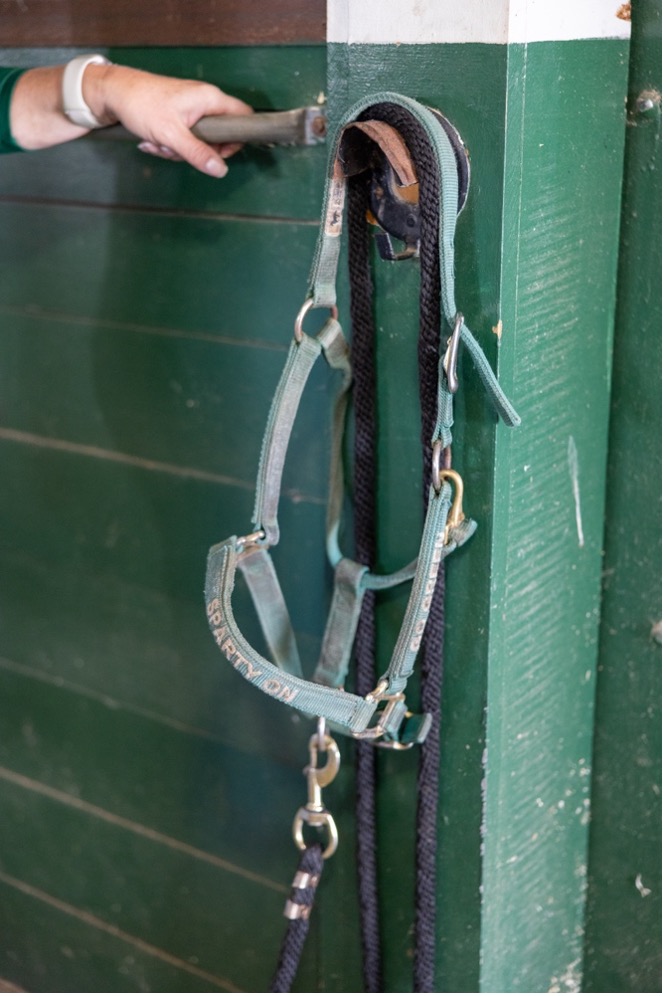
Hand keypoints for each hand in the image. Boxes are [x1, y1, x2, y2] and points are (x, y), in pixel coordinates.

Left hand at [85, 64, 252, 176]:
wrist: (113, 93)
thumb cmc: (141, 104)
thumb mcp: (171, 135)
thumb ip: (197, 153)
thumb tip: (219, 169)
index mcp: (209, 99)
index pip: (242, 117)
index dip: (238, 138)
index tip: (222, 154)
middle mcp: (204, 101)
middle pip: (220, 135)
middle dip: (199, 151)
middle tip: (180, 151)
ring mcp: (191, 108)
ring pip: (199, 141)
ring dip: (179, 151)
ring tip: (160, 144)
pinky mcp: (179, 115)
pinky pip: (184, 138)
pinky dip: (170, 145)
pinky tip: (154, 142)